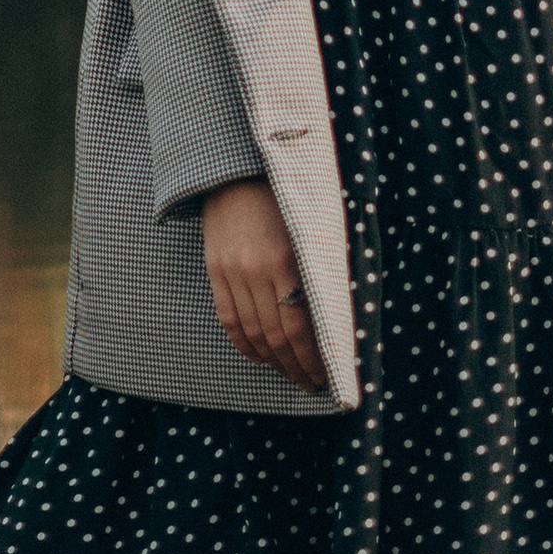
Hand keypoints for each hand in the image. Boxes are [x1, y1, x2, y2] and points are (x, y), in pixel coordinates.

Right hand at [201, 181, 325, 391]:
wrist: (235, 170)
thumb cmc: (282, 198)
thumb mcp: (308, 228)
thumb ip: (318, 268)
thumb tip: (337, 315)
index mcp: (286, 259)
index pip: (299, 326)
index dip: (312, 357)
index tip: (327, 374)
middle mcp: (257, 270)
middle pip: (277, 335)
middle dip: (296, 365)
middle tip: (311, 383)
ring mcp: (232, 272)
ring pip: (254, 332)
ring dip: (274, 361)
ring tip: (290, 375)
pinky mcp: (215, 270)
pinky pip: (229, 319)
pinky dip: (244, 345)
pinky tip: (260, 358)